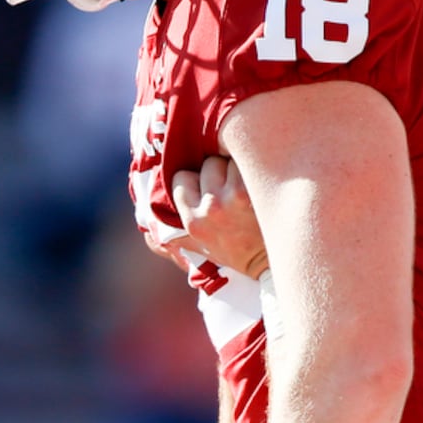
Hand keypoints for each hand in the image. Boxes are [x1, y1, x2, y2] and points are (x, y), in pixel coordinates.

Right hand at [173, 156, 268, 280]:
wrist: (273, 263)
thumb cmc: (237, 255)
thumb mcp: (201, 249)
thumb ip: (173, 237)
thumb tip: (148, 227)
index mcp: (192, 222)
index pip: (181, 178)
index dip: (194, 178)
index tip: (205, 184)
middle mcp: (209, 208)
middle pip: (207, 164)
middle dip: (219, 170)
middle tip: (232, 185)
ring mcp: (232, 197)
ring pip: (228, 159)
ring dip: (237, 166)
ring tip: (248, 183)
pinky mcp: (253, 190)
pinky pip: (248, 162)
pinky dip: (254, 167)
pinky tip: (259, 181)